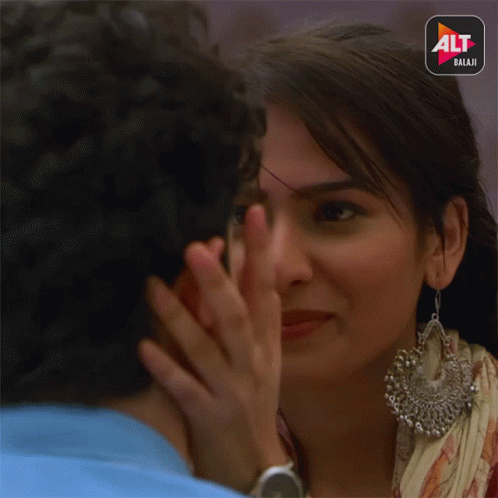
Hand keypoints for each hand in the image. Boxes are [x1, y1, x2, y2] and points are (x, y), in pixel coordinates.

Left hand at [138, 205, 286, 491]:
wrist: (254, 460)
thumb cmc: (256, 398)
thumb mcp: (264, 355)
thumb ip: (255, 315)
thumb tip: (245, 267)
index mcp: (265, 342)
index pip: (265, 290)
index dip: (261, 252)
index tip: (254, 213)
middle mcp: (251, 360)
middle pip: (237, 315)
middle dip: (218, 281)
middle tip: (195, 247)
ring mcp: (231, 388)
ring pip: (206, 348)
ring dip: (180, 317)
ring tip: (152, 287)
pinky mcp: (209, 414)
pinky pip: (185, 389)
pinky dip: (166, 367)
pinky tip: (143, 347)